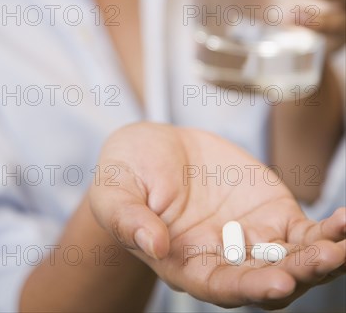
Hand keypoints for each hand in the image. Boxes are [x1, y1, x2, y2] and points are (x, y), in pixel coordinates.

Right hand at [90, 123, 345, 309]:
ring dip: (322, 256)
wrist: (153, 150)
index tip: (278, 283)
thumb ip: (128, 219)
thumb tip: (152, 243)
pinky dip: (327, 230)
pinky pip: (304, 229)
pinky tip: (344, 221)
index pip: (220, 287)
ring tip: (342, 240)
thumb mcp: (115, 193)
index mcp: (184, 264)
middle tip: (326, 258)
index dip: (248, 288)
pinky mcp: (270, 211)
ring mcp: (250, 236)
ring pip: (294, 259)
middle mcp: (223, 259)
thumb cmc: (125, 174)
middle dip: (299, 274)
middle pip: (267, 279)